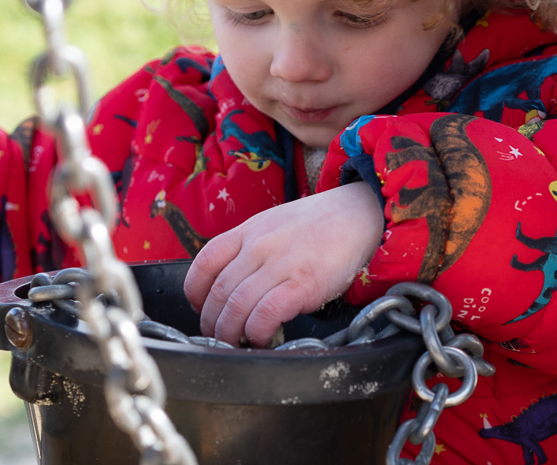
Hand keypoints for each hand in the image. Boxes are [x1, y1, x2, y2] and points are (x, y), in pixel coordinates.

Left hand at [183, 182, 383, 345]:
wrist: (361, 213)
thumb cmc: (323, 223)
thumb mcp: (277, 223)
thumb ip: (254, 247)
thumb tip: (237, 284)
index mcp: (250, 230)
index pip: (205, 261)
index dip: (195, 292)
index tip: (201, 308)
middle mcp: (259, 245)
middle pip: (219, 291)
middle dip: (212, 322)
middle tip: (219, 336)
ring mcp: (280, 263)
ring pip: (236, 307)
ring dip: (230, 333)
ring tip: (236, 343)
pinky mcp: (303, 283)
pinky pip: (266, 314)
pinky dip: (257, 332)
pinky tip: (262, 338)